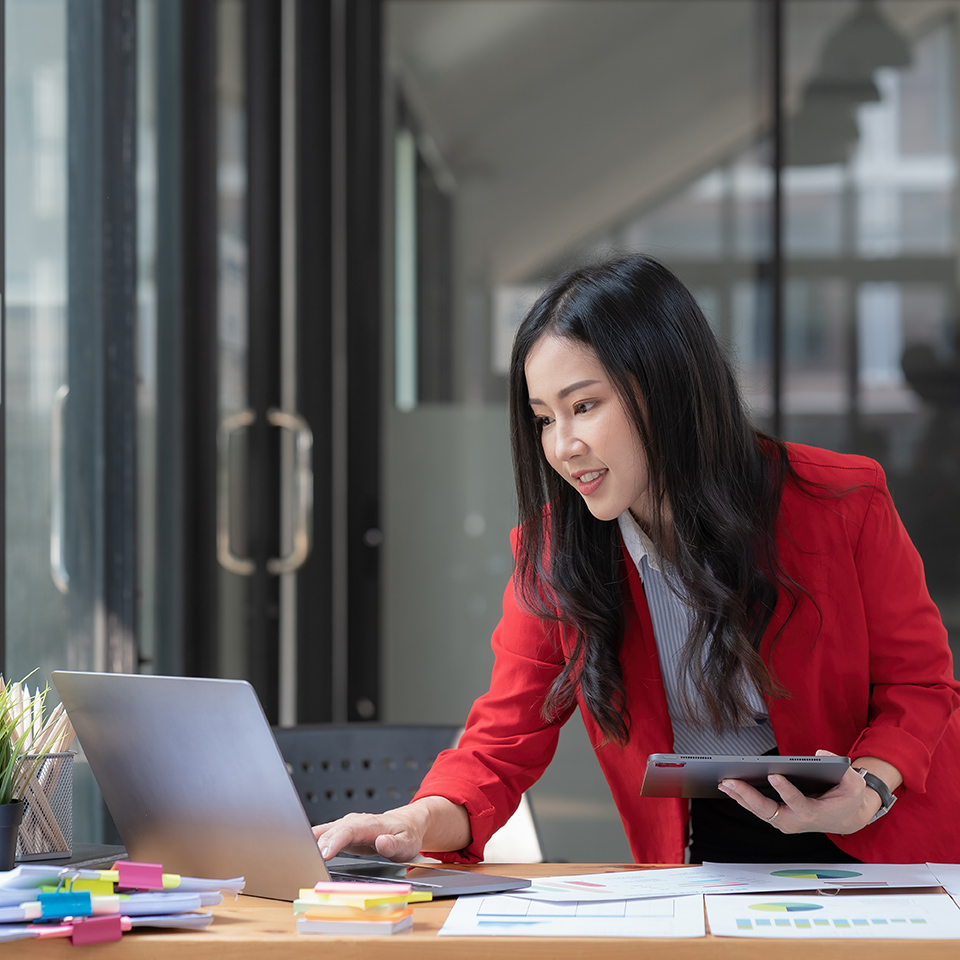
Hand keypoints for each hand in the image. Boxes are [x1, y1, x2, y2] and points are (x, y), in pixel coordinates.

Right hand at [312, 796, 470, 861]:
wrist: (406, 825)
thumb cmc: (406, 834)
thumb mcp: (407, 843)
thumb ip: (395, 844)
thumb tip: (382, 842)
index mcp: (369, 824)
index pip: (349, 830)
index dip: (334, 841)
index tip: (323, 853)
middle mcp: (354, 822)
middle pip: (331, 831)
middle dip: (316, 844)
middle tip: (303, 860)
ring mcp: (346, 826)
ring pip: (323, 831)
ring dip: (308, 842)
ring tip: (294, 856)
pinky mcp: (341, 833)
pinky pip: (322, 836)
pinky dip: (310, 842)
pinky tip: (299, 852)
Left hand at [717, 749, 891, 835]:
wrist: (847, 817)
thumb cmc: (848, 798)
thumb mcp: (854, 783)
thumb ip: (842, 769)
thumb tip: (820, 753)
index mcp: (814, 813)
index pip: (798, 803)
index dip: (785, 790)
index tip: (773, 775)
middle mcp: (796, 821)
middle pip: (768, 810)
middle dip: (747, 795)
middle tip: (729, 781)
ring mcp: (785, 822)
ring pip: (759, 811)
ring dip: (739, 797)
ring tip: (724, 782)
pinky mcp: (779, 818)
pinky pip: (758, 809)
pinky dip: (743, 798)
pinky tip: (730, 787)